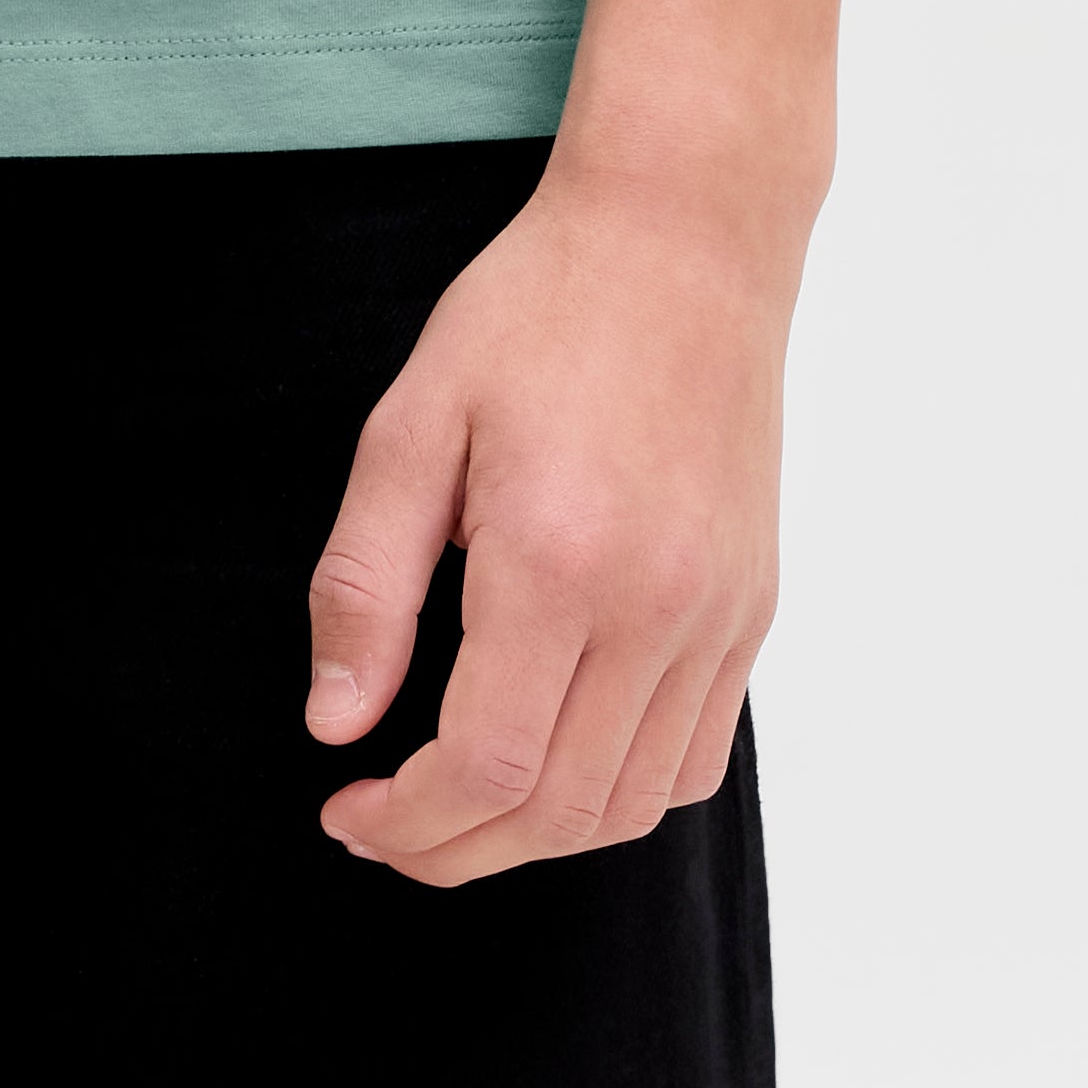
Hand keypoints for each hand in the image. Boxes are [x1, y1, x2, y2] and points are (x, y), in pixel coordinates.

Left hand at [301, 159, 791, 884]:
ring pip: (632, 804)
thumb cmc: (537, 311)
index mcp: (556, 558)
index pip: (486, 764)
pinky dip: (622, 796)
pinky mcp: (752, 607)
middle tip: (384, 829)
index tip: (348, 808)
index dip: (410, 820)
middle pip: (558, 809)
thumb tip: (336, 723)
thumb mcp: (414, 422)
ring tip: (460, 810)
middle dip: (456, 848)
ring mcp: (717, 614)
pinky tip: (556, 762)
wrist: (682, 239)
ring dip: (537, 838)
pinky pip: (695, 757)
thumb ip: (366, 583)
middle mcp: (653, 605)